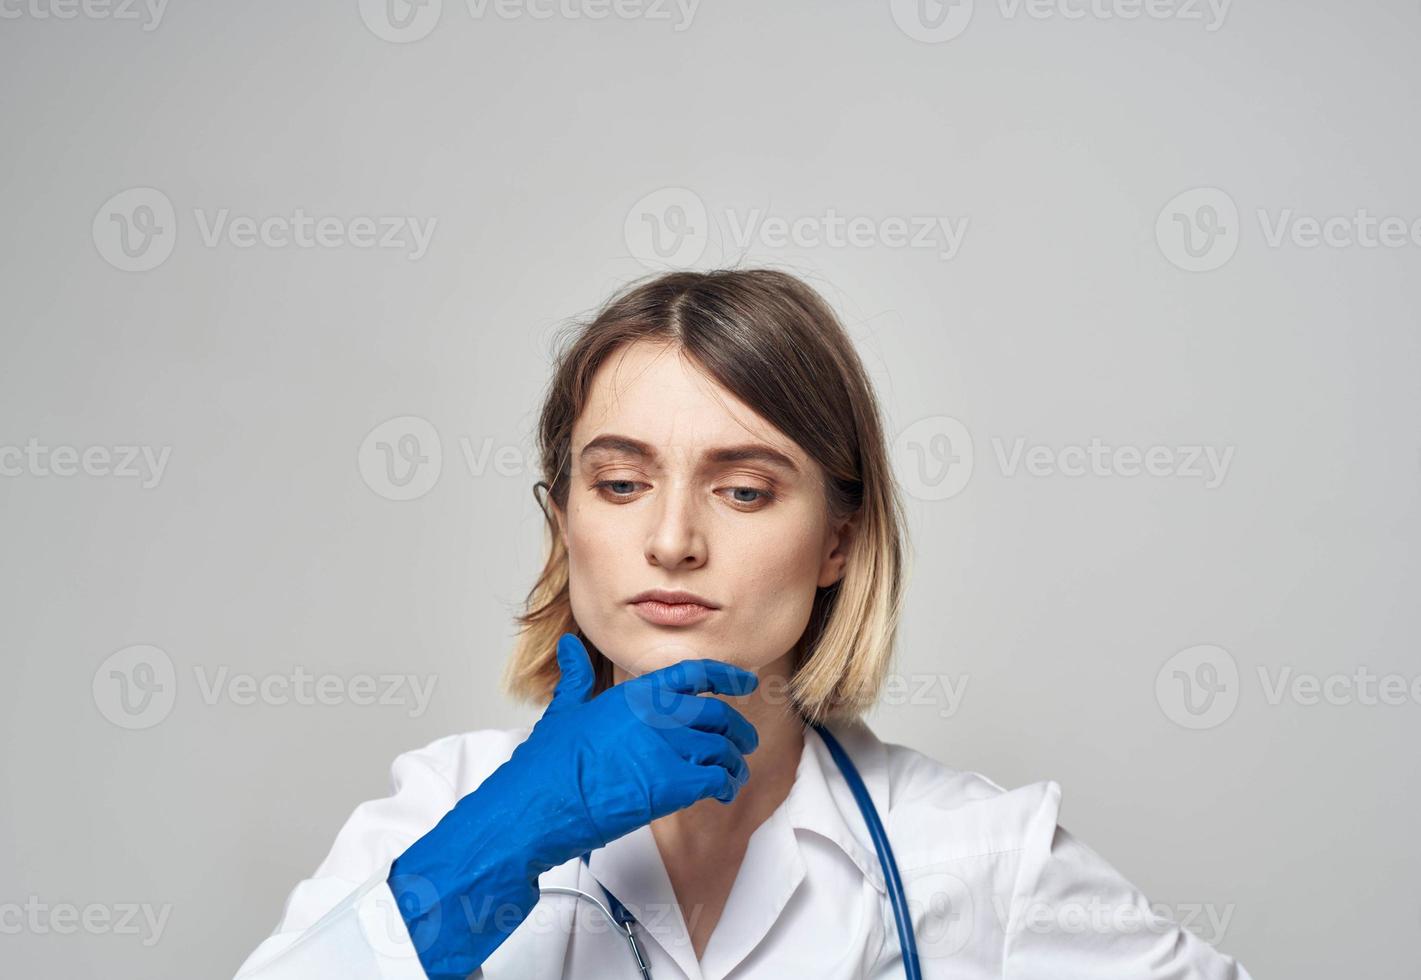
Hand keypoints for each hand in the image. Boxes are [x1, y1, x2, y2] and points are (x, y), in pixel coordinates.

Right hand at [388, 632, 759, 977]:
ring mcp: (666, 749)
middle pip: (717, 715)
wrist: (536, 805)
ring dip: (733, 763)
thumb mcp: (564, 711)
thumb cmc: (547, 763)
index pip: (695, 674)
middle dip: (736, 730)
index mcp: (635, 693)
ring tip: (733, 774)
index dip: (727, 677)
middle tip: (743, 742)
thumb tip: (570, 647)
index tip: (745, 683)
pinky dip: (724, 786)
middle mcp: (657, 715)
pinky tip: (721, 792)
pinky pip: (716, 780)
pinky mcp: (671, 785)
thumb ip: (575, 677)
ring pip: (722, 749)